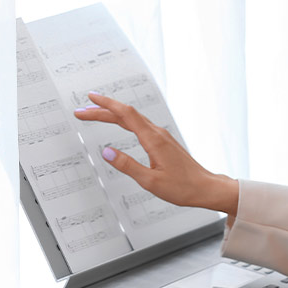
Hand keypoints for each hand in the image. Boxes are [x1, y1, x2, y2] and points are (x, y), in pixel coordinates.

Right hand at [73, 92, 238, 214]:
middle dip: (102, 110)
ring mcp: (162, 137)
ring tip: (95, 114)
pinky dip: (125, 121)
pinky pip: (140, 125)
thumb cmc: (183, 187)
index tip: (90, 99)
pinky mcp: (164, 142)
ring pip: (133, 119)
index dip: (106, 105)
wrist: (205, 188)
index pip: (126, 115)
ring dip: (113, 114)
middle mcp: (158, 134)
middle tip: (82, 111)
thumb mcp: (150, 181)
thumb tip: (106, 152)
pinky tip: (120, 123)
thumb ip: (127, 166)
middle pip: (126, 115)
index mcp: (154, 140)